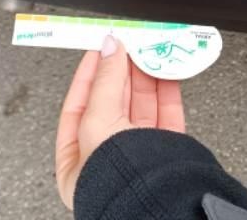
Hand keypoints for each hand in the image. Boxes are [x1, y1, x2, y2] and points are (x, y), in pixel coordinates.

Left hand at [55, 35, 185, 209]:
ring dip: (146, 74)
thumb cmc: (117, 183)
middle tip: (129, 43)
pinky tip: (167, 70)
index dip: (90, 72)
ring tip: (149, 50)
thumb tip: (109, 48)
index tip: (101, 46)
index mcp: (77, 160)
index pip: (79, 104)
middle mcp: (108, 157)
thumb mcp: (97, 123)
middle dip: (121, 69)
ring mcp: (138, 153)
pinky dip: (168, 88)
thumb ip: (105, 82)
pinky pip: (167, 112)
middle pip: (113, 100)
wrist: (159, 205)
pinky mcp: (167, 150)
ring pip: (141, 103)